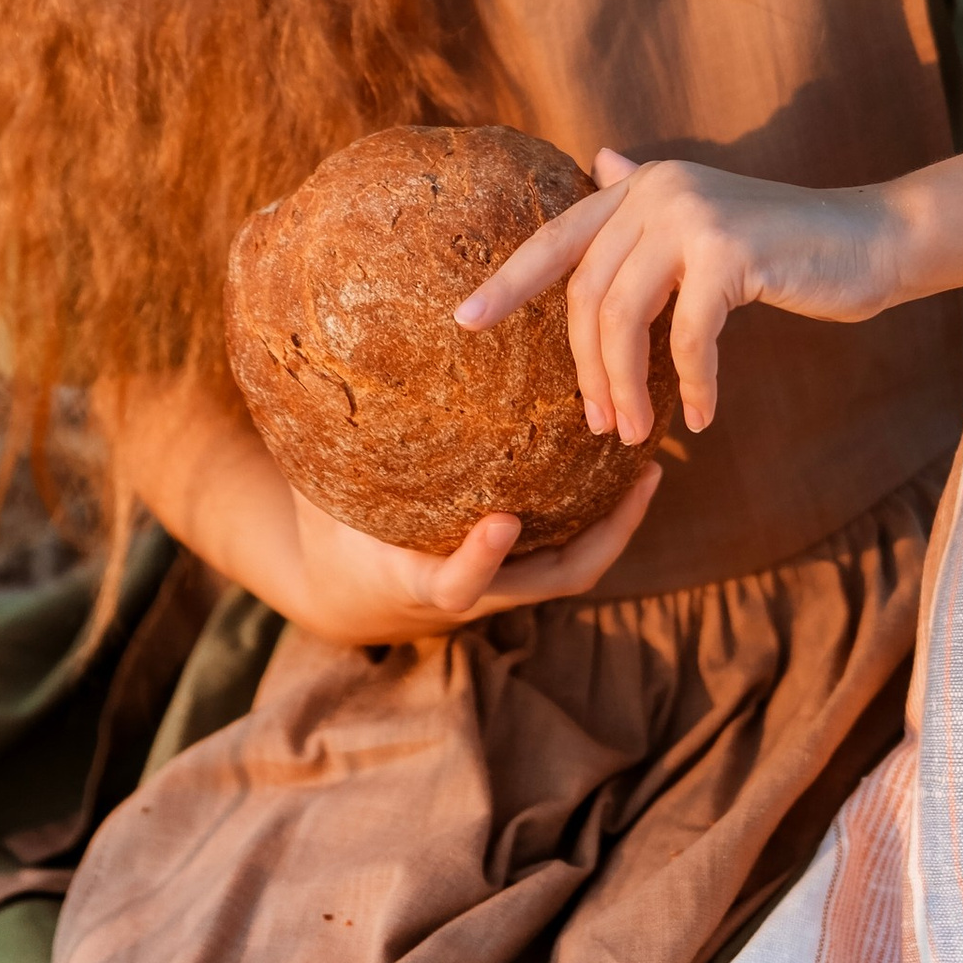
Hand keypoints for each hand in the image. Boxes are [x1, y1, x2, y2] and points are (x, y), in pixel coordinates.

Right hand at [280, 463, 662, 647]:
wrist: (346, 595)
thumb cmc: (334, 534)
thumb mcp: (323, 499)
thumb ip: (328, 451)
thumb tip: (311, 367)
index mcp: (417, 583)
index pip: (454, 586)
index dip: (478, 560)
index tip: (501, 523)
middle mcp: (472, 591)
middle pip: (551, 581)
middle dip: (603, 538)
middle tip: (641, 480)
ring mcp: (501, 584)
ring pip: (572, 568)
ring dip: (617, 526)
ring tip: (650, 469)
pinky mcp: (516, 571)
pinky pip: (568, 550)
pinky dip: (602, 518)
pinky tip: (624, 469)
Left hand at [455, 151, 900, 438]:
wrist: (871, 239)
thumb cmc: (785, 247)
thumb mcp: (705, 224)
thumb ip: (648, 207)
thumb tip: (598, 162)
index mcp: (641, 185)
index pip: (557, 238)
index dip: (508, 282)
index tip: (464, 322)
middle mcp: (657, 189)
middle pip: (587, 293)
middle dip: (587, 368)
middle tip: (600, 424)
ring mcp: (691, 216)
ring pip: (625, 317)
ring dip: (627, 386)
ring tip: (638, 434)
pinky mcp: (729, 251)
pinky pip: (688, 336)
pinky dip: (691, 383)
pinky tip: (700, 414)